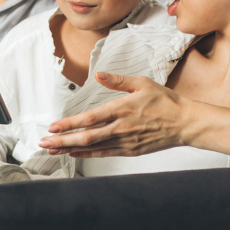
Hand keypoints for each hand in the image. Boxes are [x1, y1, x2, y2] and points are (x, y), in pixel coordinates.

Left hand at [38, 71, 190, 157]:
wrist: (186, 123)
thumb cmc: (165, 101)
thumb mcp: (142, 83)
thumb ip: (118, 80)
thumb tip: (98, 74)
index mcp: (122, 109)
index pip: (90, 118)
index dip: (69, 124)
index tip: (53, 127)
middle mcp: (121, 127)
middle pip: (87, 137)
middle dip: (62, 140)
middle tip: (44, 143)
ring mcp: (126, 141)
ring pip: (93, 147)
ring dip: (71, 148)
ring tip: (52, 149)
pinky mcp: (131, 150)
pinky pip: (104, 154)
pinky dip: (87, 155)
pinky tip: (74, 153)